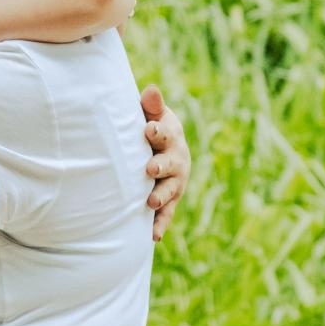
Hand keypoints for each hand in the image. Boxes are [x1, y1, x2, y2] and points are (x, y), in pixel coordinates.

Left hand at [140, 84, 190, 242]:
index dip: (157, 131)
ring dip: (161, 196)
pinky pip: (166, 213)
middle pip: (170, 163)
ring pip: (170, 190)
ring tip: (151, 202)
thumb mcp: (151, 115)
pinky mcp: (169, 200)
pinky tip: (154, 235)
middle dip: (161, 165)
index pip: (166, 131)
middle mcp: (177, 158)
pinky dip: (161, 224)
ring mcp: (174, 181)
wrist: (156, 147)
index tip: (148, 129)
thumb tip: (150, 90)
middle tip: (150, 168)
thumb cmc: (147, 127)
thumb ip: (150, 107)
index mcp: (171, 135)